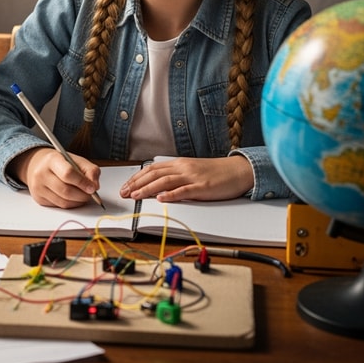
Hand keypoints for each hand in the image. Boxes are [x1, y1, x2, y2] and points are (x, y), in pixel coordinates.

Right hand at [10, 147, 101, 207]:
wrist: (39, 164)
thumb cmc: (61, 162)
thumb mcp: (76, 160)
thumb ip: (90, 170)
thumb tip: (95, 186)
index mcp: (52, 159)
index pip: (68, 173)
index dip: (82, 182)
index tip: (92, 188)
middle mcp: (41, 173)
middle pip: (66, 191)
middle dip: (82, 195)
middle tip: (90, 194)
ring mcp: (38, 187)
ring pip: (63, 202)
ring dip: (78, 202)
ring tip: (83, 195)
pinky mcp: (39, 198)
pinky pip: (59, 206)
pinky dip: (70, 204)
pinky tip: (73, 198)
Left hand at [119, 156, 253, 201]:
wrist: (238, 170)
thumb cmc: (215, 172)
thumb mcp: (192, 170)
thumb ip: (176, 175)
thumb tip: (157, 184)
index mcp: (179, 163)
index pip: (152, 169)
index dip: (137, 177)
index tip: (125, 186)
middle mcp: (183, 168)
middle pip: (155, 174)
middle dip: (137, 184)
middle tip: (124, 193)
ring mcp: (193, 177)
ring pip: (165, 181)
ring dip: (148, 189)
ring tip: (135, 195)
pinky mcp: (203, 187)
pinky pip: (185, 190)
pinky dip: (172, 194)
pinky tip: (161, 199)